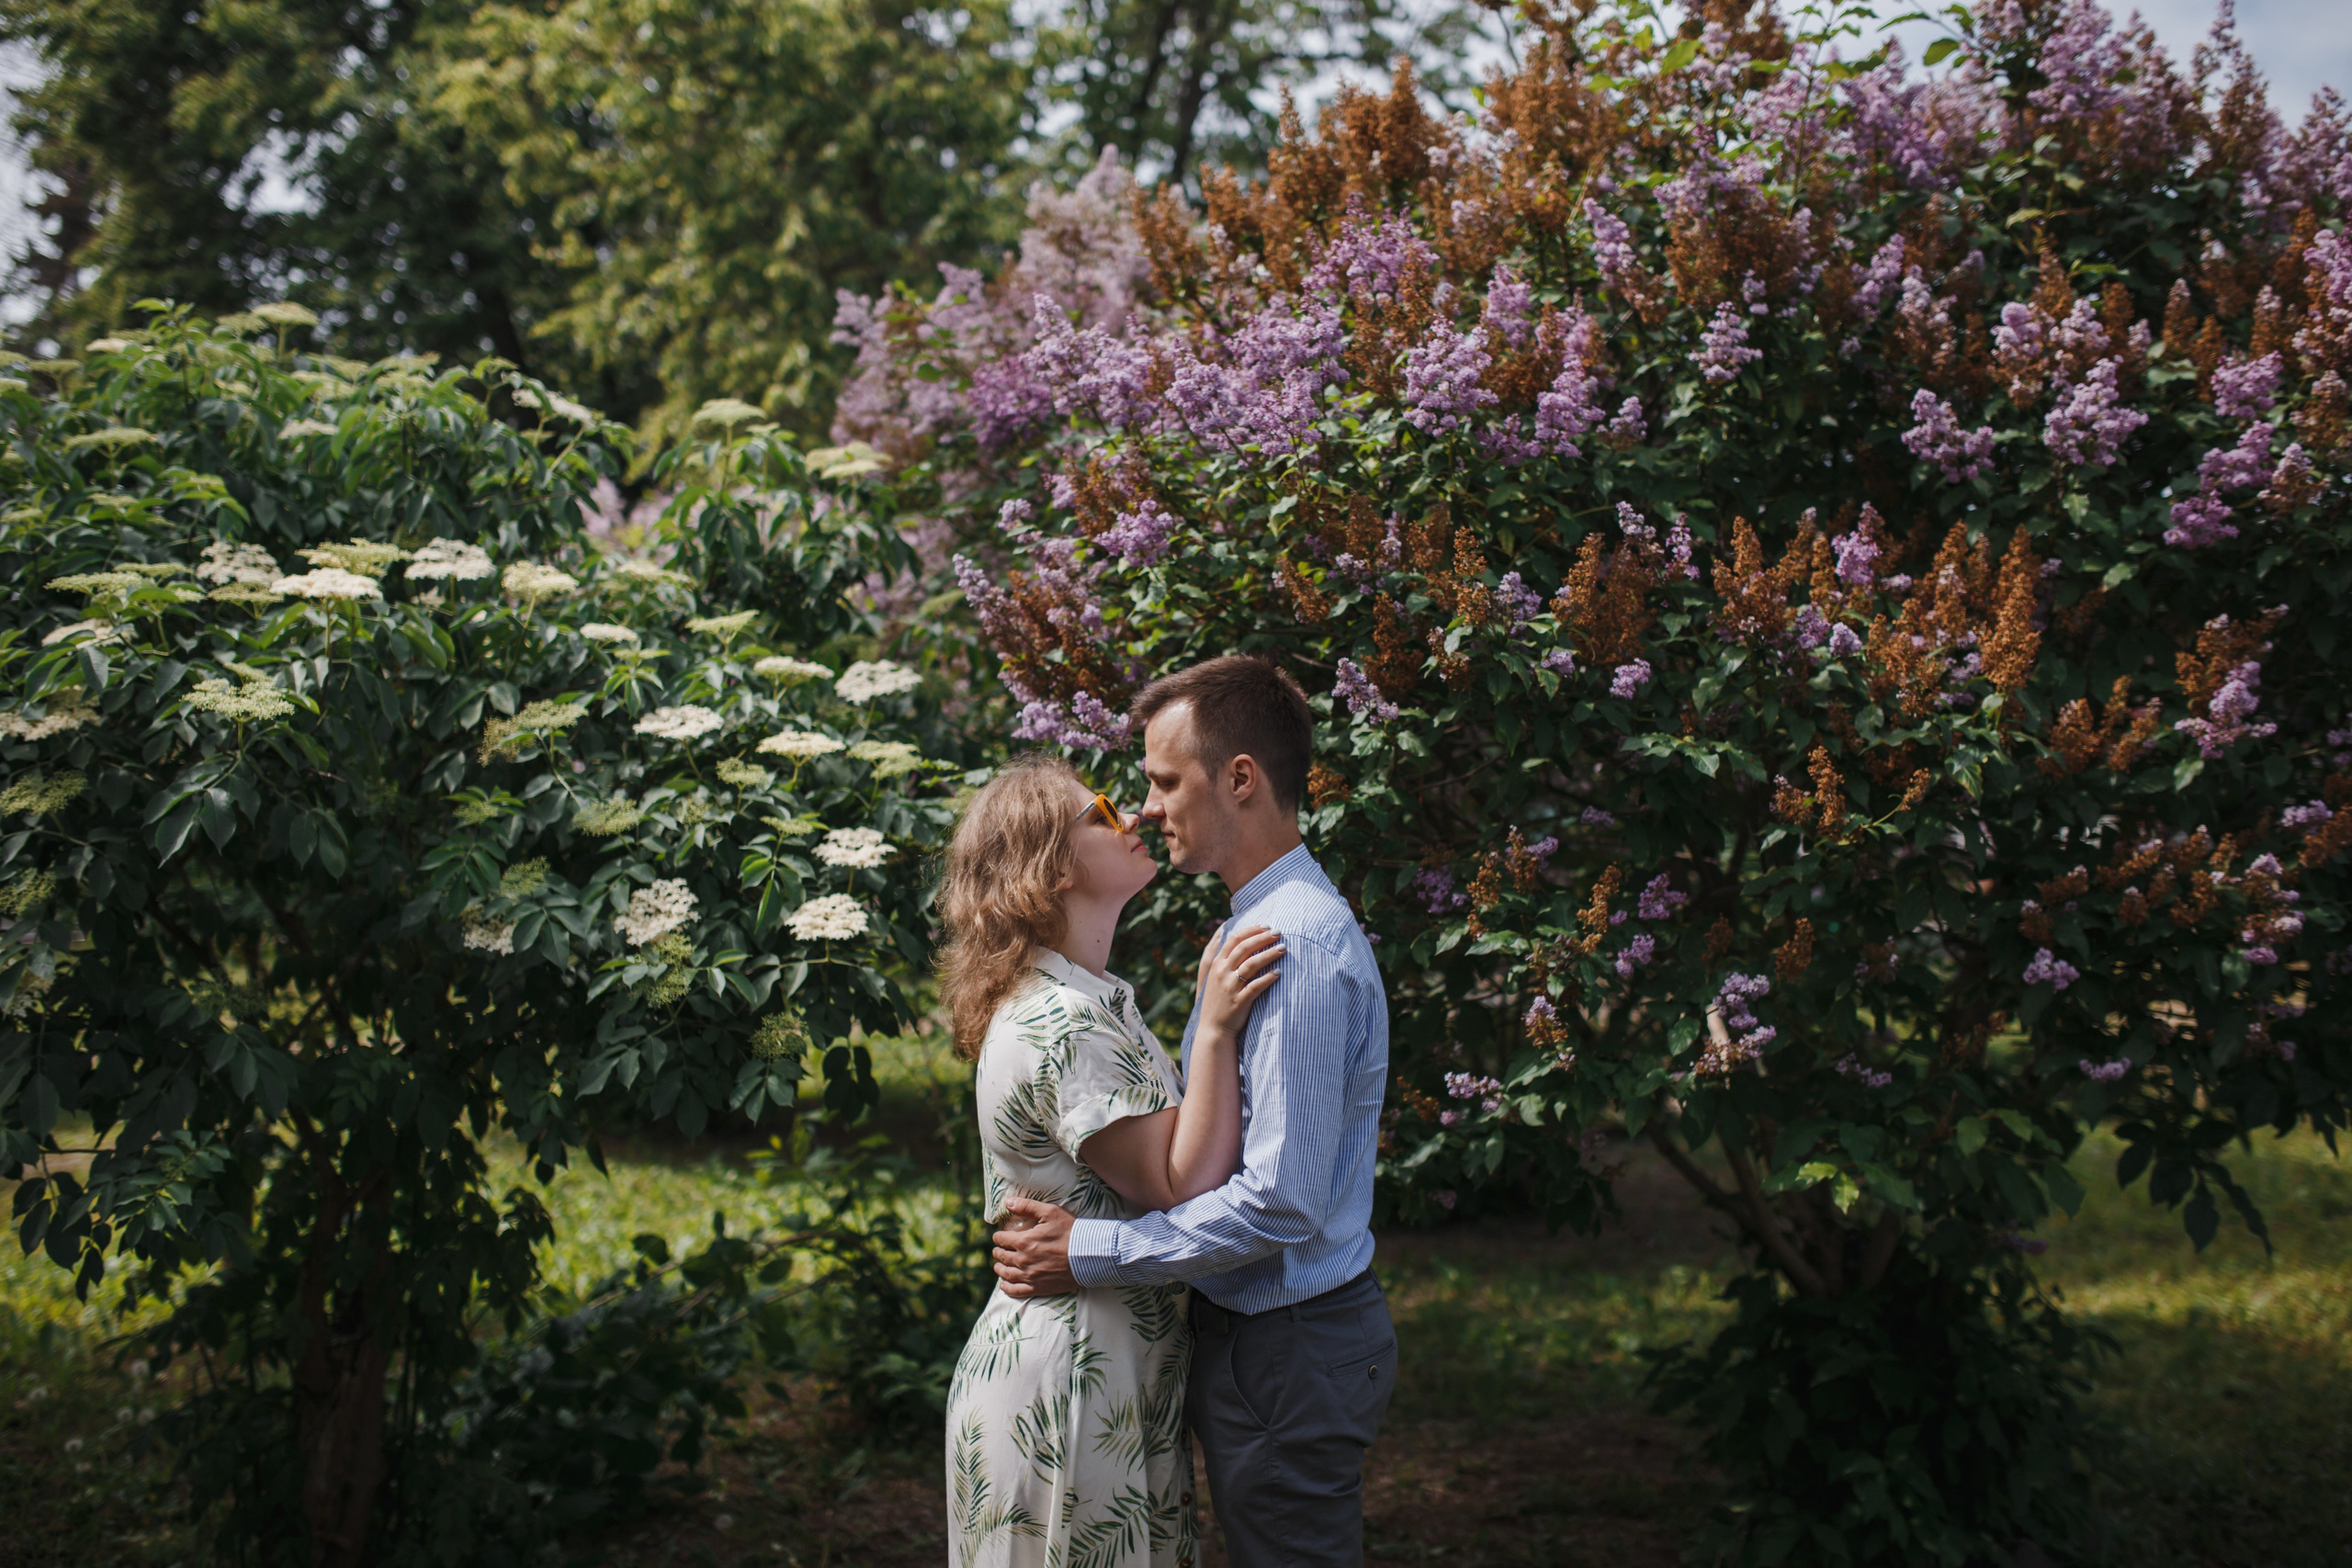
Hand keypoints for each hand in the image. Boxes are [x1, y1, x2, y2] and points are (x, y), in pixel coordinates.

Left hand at [991, 1195, 1077, 1297]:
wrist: (1089, 1255)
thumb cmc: (1071, 1231)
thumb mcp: (1050, 1212)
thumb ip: (1027, 1206)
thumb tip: (1007, 1202)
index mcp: (1023, 1241)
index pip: (1001, 1239)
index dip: (999, 1237)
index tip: (1000, 1237)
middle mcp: (1023, 1260)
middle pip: (1002, 1257)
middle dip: (998, 1252)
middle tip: (999, 1250)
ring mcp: (1030, 1276)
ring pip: (1006, 1274)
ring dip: (999, 1269)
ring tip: (998, 1266)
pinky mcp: (1038, 1288)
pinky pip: (1016, 1291)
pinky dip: (1007, 1288)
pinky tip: (1004, 1285)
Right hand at [1196, 923, 1283, 1041]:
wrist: (1213, 1028)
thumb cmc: (1219, 1000)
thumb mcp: (1215, 976)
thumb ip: (1224, 959)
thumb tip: (1237, 939)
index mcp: (1217, 964)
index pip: (1234, 939)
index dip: (1251, 930)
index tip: (1266, 926)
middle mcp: (1222, 972)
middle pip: (1244, 948)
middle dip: (1263, 938)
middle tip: (1279, 932)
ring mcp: (1230, 986)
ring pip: (1251, 964)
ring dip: (1269, 954)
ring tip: (1283, 949)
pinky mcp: (1239, 1001)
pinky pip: (1256, 986)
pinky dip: (1268, 978)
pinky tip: (1279, 973)